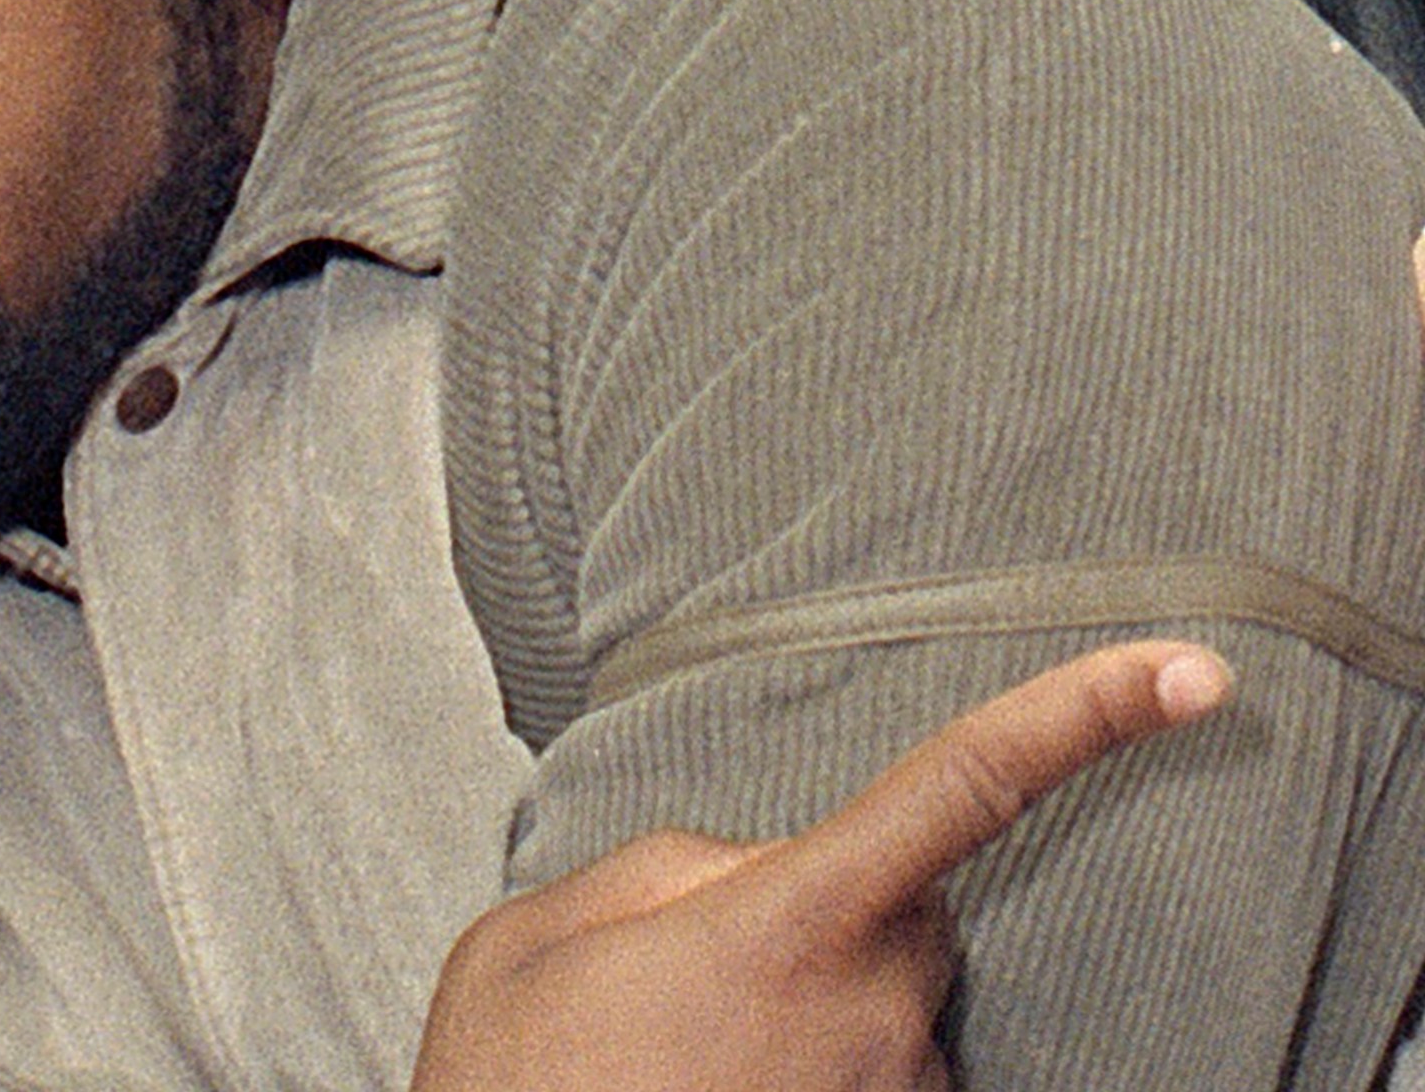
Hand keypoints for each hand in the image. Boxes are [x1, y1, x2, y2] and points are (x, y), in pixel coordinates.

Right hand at [411, 640, 1235, 1091]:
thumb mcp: (533, 941)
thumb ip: (659, 868)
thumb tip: (744, 872)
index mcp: (786, 928)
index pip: (961, 787)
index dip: (1085, 716)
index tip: (1191, 672)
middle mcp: (872, 1020)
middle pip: (903, 907)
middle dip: (818, 908)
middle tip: (688, 977)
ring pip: (885, 1006)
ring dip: (806, 1013)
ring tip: (686, 1065)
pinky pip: (877, 1082)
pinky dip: (810, 1078)